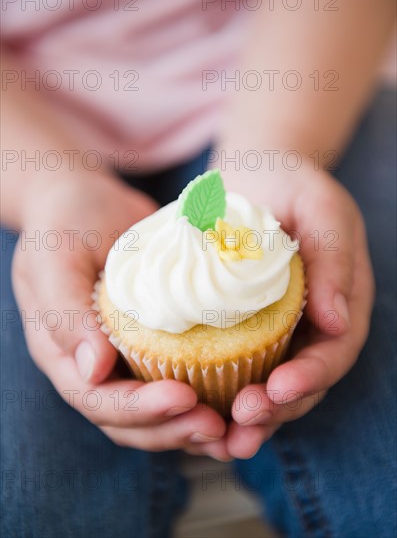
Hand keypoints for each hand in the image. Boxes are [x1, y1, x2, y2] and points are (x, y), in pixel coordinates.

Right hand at [12, 171, 225, 449]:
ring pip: (158, 412)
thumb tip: (92, 371)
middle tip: (218, 426)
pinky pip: (180, 378)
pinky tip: (240, 397)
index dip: (140, 409)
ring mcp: (127, 356)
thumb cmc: (65, 225)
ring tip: (236, 428)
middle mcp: (96, 365)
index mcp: (65, 354)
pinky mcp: (157, 342)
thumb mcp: (55, 261)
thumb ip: (66, 315)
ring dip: (193, 426)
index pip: (98, 400)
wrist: (85, 202)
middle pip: (131, 421)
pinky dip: (208, 395)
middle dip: (174, 428)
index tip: (184, 398)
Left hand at [186, 164, 374, 459]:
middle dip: (276, 409)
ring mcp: (279, 328)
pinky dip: (223, 393)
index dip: (310, 377)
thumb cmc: (291, 184)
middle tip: (242, 423)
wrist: (254, 175)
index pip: (334, 351)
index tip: (278, 391)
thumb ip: (336, 258)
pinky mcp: (244, 325)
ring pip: (270, 383)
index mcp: (340, 300)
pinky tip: (199, 410)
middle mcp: (312, 323)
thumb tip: (338, 321)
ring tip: (219, 438)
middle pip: (302, 381)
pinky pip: (238, 365)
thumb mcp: (322, 207)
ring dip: (249, 415)